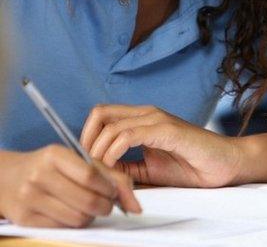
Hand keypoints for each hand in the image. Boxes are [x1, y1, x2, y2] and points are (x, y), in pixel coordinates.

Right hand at [0, 146, 140, 227]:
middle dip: (106, 206)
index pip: (92, 176)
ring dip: (91, 216)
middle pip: (88, 200)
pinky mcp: (24, 218)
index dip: (109, 188)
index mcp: (54, 155)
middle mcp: (39, 175)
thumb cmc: (52, 167)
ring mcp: (29, 197)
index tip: (113, 191)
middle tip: (107, 204)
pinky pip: (63, 227)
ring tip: (89, 207)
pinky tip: (72, 212)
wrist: (8, 177)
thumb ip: (111, 176)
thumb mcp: (77, 161)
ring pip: (78, 217)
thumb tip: (137, 207)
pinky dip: (75, 223)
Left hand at [80, 105, 242, 187]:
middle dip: (87, 140)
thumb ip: (126, 167)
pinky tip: (115, 166)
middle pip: (99, 113)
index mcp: (143, 120)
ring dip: (99, 151)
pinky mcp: (167, 130)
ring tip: (103, 171)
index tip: (88, 162)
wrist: (225, 165)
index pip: (102, 116)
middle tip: (91, 165)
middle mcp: (148, 114)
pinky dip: (114, 151)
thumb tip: (99, 171)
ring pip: (111, 125)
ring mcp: (158, 119)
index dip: (87, 137)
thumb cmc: (193, 166)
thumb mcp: (149, 170)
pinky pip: (128, 135)